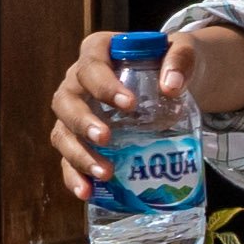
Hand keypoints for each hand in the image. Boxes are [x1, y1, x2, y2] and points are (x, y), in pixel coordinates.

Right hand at [44, 18, 243, 208]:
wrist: (172, 78)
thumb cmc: (170, 61)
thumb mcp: (181, 50)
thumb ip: (180, 60)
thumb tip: (172, 85)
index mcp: (97, 52)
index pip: (91, 66)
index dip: (104, 85)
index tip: (129, 104)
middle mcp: (77, 82)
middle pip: (66, 101)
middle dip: (83, 122)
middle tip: (106, 138)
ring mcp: (76, 112)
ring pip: (62, 133)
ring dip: (78, 155)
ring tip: (104, 173)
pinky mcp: (80, 138)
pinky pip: (68, 158)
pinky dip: (75, 176)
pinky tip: (87, 192)